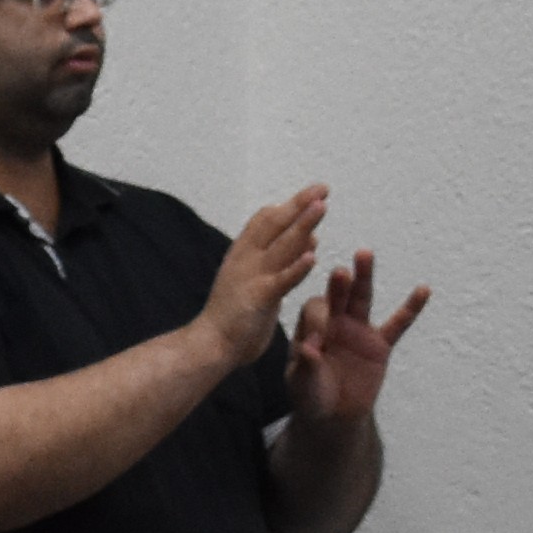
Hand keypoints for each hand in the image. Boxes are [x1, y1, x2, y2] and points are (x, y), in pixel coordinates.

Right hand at [199, 188, 328, 374]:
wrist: (210, 345)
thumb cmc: (234, 315)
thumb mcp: (257, 280)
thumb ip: (281, 260)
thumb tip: (309, 238)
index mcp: (242, 253)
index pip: (265, 220)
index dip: (288, 206)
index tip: (312, 194)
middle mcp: (245, 259)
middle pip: (275, 224)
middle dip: (300, 205)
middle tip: (323, 188)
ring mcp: (251, 277)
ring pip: (282, 245)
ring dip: (303, 224)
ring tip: (322, 207)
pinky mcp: (259, 298)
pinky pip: (282, 280)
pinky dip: (297, 267)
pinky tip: (313, 256)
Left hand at [285, 247, 432, 425]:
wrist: (332, 416)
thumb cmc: (310, 397)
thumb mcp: (302, 384)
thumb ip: (306, 366)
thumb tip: (309, 348)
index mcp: (310, 328)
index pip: (314, 312)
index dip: (317, 321)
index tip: (318, 340)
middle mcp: (334, 322)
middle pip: (337, 296)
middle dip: (338, 284)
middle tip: (340, 272)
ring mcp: (358, 330)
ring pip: (362, 299)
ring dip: (364, 278)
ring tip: (365, 254)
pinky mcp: (380, 345)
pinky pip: (398, 324)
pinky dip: (411, 309)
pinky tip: (423, 290)